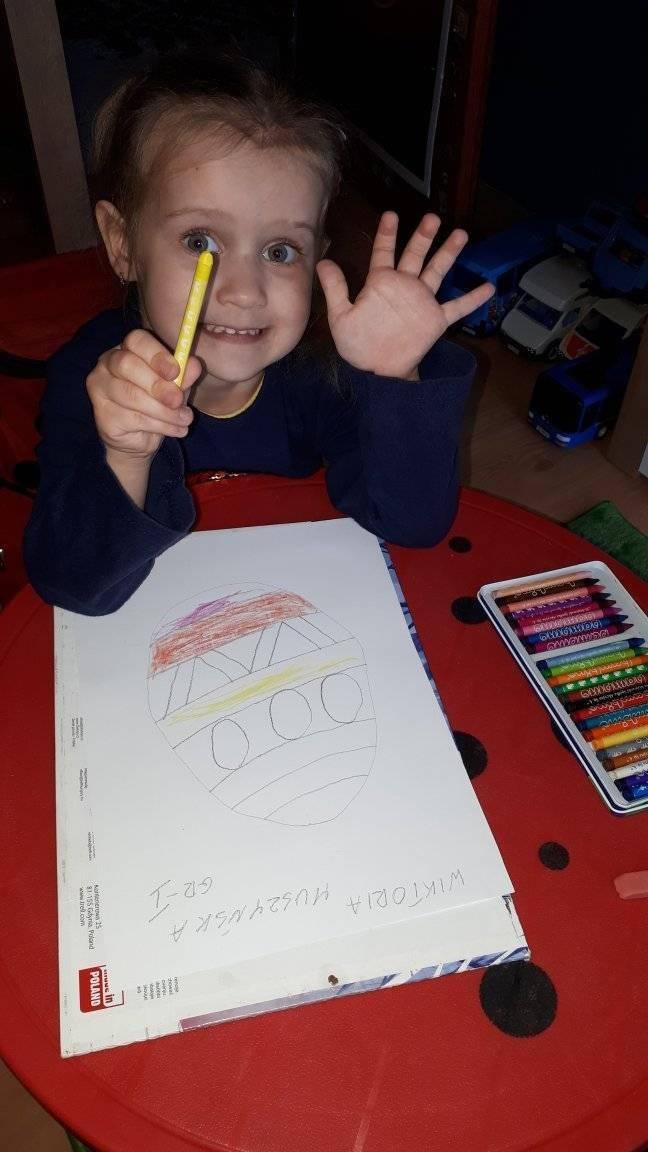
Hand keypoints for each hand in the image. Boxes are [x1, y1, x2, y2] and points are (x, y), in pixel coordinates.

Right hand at [86, 329, 201, 460]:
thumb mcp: (176, 388)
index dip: (156, 354)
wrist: (138, 439)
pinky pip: (132, 418)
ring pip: (131, 395)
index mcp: (128, 349)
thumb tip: (195, 365)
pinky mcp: (102, 414)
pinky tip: (175, 430)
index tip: (175, 372)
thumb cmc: (157, 405)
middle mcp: (108, 364)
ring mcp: (100, 388)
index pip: (136, 340)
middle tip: (177, 400)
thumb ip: (184, 376)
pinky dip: (160, 426)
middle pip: (126, 364)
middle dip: (157, 384)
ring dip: (164, 411)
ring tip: (184, 420)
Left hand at [316, 212, 493, 378]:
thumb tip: (322, 262)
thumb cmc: (358, 345)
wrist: (377, 371)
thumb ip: (336, 289)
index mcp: (381, 283)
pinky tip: (489, 288)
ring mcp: (421, 301)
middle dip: (423, 236)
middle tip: (432, 217)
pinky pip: (456, 307)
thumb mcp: (341, 317)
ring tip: (461, 234)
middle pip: (415, 255)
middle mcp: (404, 286)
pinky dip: (472, 298)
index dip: (387, 233)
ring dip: (448, 254)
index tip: (391, 214)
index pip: (384, 252)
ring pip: (437, 271)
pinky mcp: (435, 320)